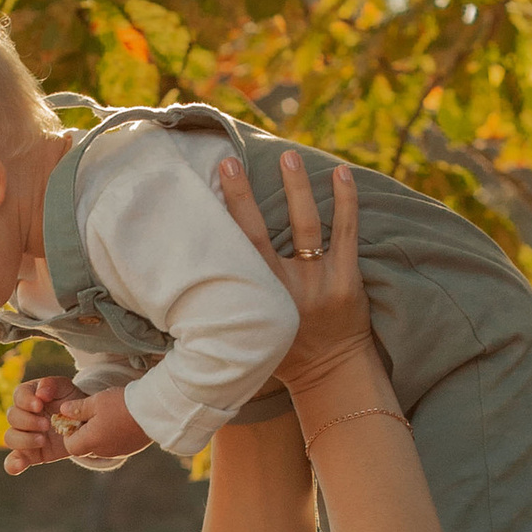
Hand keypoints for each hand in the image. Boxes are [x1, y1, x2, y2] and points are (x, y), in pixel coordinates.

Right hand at [5, 372, 87, 476]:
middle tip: (47, 425)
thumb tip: (40, 393)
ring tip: (43, 440)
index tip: (39, 406)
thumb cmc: (73, 403)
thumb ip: (52, 384)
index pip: (19, 395)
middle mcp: (23, 416)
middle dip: (28, 421)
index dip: (26, 401)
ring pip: (10, 437)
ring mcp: (24, 436)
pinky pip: (12, 461)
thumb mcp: (66, 389)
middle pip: (12, 416)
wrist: (85, 426)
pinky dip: (13, 464)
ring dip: (24, 439)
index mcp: (29, 397)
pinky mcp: (30, 454)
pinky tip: (20, 465)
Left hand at [55, 389, 153, 469]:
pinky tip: (120, 419)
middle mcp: (102, 451)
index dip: (69, 432)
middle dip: (84, 432)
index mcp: (91, 441)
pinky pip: (113, 444)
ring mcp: (116, 452)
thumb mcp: (96, 401)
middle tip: (92, 413)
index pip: (69, 445)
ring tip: (108, 414)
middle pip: (84, 446)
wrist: (153, 410)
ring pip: (99, 445)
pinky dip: (112, 434)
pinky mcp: (129, 449)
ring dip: (98, 433)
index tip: (75, 416)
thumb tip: (63, 411)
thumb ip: (77, 408)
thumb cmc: (122, 404)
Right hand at [215, 151, 381, 397]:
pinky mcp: (346, 279)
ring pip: (306, 226)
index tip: (201, 194)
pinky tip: (341, 172)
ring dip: (297, 188)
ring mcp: (317, 281)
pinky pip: (346, 233)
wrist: (332, 375)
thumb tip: (185, 292)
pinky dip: (346, 201)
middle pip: (259, 233)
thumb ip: (227, 312)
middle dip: (243, 197)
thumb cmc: (284, 355)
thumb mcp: (248, 338)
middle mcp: (284, 288)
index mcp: (256, 300)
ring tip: (289, 156)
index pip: (234, 253)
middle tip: (230, 162)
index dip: (218, 221)